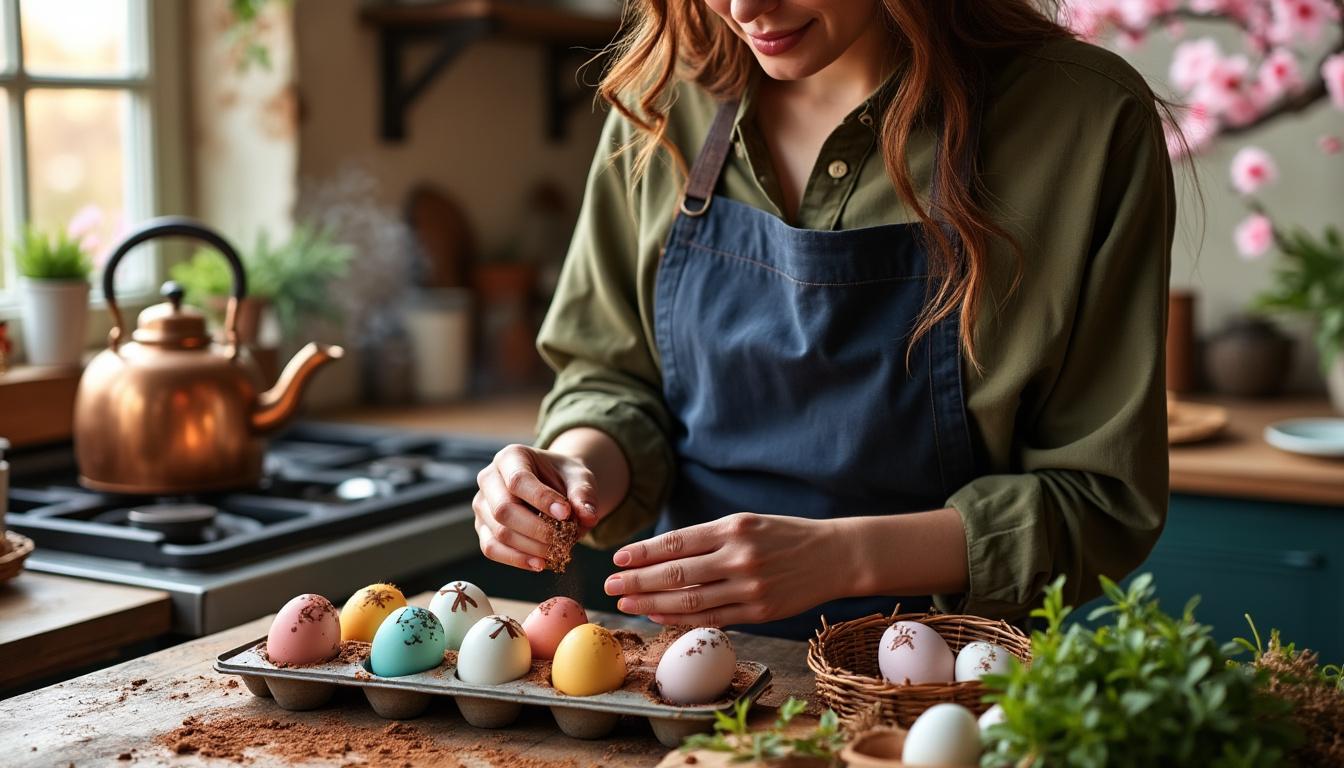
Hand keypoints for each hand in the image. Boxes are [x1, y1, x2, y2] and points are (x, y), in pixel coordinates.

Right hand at [473, 444, 599, 571]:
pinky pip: (492, 549)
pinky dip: (517, 559)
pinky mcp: (483, 528)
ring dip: (530, 548)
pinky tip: (540, 564)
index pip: (518, 480)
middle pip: (503, 509)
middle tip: (563, 540)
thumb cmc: (564, 477)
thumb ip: (584, 494)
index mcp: (510, 457)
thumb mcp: (579, 477)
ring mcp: (482, 505)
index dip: (541, 500)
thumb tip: (587, 517)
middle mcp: (489, 479)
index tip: (565, 514)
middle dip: (536, 530)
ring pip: (498, 533)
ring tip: (557, 552)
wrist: (555, 486)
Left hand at [603, 513, 845, 625]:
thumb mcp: (748, 523)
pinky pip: (712, 618)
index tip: (618, 558)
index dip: (643, 552)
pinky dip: (681, 618)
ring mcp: (750, 588)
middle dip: (637, 581)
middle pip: (676, 573)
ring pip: (690, 600)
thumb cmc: (785, 536)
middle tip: (609, 585)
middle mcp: (739, 557)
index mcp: (734, 528)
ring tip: (626, 602)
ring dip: (652, 603)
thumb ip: (709, 538)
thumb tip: (661, 556)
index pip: (677, 542)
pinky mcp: (760, 612)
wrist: (835, 556)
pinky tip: (659, 615)